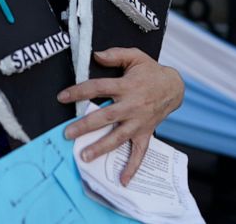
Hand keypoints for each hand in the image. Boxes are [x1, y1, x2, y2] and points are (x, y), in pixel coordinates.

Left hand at [56, 48, 183, 185]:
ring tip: (84, 156)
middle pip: (105, 116)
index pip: (99, 88)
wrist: (174, 87)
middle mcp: (132, 106)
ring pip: (118, 137)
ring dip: (101, 147)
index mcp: (126, 86)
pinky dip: (132, 167)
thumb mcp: (135, 56)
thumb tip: (95, 55)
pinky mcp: (145, 133)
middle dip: (85, 126)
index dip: (79, 92)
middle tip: (67, 133)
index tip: (62, 97)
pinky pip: (139, 153)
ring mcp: (139, 122)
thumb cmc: (150, 71)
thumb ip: (115, 55)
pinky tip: (122, 180)